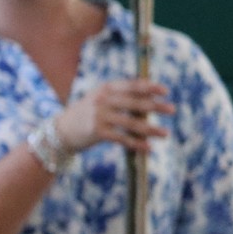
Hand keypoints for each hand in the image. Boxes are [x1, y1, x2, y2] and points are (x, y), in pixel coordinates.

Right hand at [54, 79, 174, 153]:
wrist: (60, 131)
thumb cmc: (84, 115)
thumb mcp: (98, 99)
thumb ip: (119, 98)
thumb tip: (148, 102)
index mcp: (105, 89)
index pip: (131, 85)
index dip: (149, 87)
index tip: (165, 91)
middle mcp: (102, 100)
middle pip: (135, 103)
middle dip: (156, 106)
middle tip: (172, 109)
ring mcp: (99, 116)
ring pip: (131, 122)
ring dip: (151, 129)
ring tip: (165, 133)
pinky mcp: (97, 133)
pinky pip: (122, 138)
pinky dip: (136, 144)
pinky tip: (148, 148)